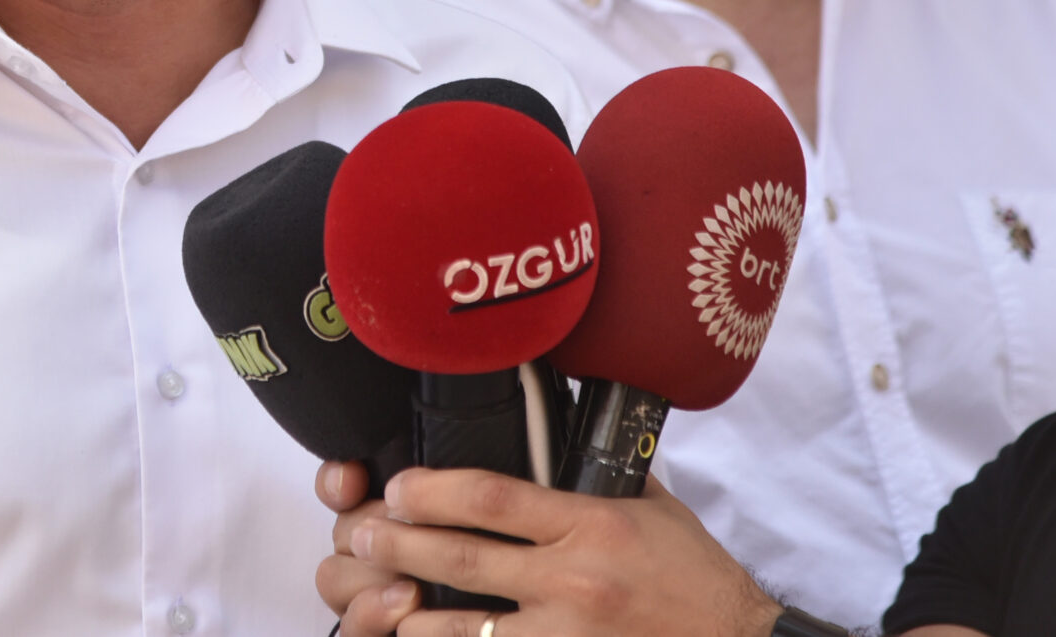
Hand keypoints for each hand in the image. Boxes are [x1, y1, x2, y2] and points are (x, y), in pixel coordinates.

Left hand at [322, 465, 780, 636]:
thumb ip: (598, 475)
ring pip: (467, 626)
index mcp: (591, 523)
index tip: (398, 487)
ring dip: (412, 612)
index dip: (432, 490)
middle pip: (462, 558)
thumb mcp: (652, 507)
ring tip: (379, 597)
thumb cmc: (696, 576)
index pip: (491, 496)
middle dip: (399, 545)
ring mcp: (569, 635)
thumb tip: (554, 438)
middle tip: (360, 536)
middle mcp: (573, 580)